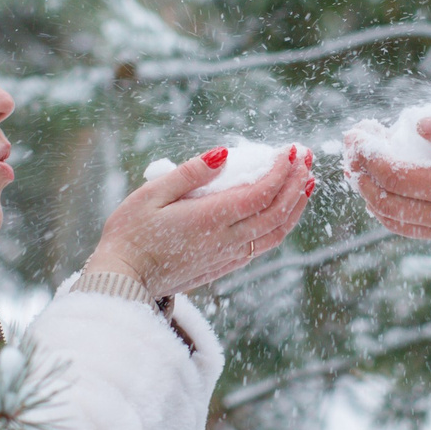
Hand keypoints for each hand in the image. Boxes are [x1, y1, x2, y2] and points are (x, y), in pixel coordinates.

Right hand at [82, 145, 314, 297]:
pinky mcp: (223, 265)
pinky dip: (282, 225)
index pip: (260, 193)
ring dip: (296, 205)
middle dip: (296, 181)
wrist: (122, 281)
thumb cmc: (130, 232)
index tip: (291, 149)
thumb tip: (224, 152)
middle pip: (276, 211)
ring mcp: (228, 256)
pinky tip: (284, 211)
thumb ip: (190, 172)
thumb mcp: (152, 193)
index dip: (281, 170)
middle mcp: (226, 240)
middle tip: (307, 154)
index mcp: (210, 219)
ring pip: (275, 232)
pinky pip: (263, 245)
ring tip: (308, 181)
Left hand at [351, 115, 430, 263]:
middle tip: (351, 147)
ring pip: (396, 221)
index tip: (358, 132)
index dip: (368, 154)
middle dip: (360, 174)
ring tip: (363, 170)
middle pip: (385, 202)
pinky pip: (416, 229)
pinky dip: (394, 209)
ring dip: (372, 195)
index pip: (394, 175)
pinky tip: (395, 191)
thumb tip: (418, 124)